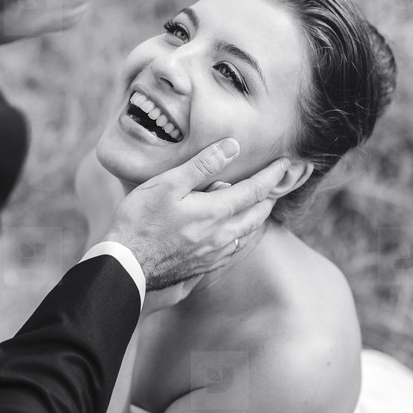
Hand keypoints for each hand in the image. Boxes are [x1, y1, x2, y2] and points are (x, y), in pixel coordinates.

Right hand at [103, 138, 286, 293]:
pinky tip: (237, 231)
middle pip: (258, 214)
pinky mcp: (205, 265)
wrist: (126, 265)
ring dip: (258, 216)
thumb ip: (202, 166)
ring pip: (248, 233)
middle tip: (279, 181)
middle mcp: (222, 236)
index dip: (273, 175)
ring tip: (261, 202)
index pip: (255, 191)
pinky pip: (234, 248)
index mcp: (215, 212)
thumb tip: (232, 147)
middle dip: (271, 196)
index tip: (286, 162)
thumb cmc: (141, 220)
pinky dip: (242, 234)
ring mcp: (214, 253)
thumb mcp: (168, 184)